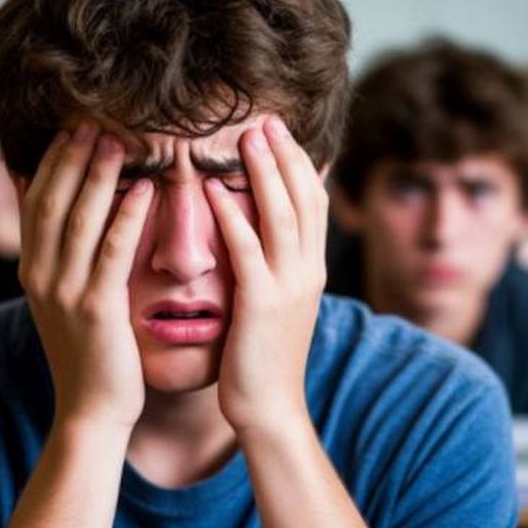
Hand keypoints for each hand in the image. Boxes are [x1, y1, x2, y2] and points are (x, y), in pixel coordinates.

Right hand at [18, 121, 154, 439]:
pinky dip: (127, 216)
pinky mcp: (97, 308)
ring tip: (118, 139)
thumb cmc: (88, 353)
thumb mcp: (62, 301)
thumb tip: (59, 219)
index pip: (36, 201)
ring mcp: (65, 292)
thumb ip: (59, 257)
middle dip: (72, 157)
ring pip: (79, 218)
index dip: (52, 161)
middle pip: (53, 200)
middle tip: (93, 119)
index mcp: (32, 271)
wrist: (91, 411)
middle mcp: (41, 276)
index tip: (71, 128)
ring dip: (99, 174)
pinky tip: (145, 189)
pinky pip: (113, 251)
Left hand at [205, 116, 327, 439]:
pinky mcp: (261, 304)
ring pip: (282, 214)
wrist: (270, 409)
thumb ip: (276, 265)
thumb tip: (263, 233)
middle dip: (286, 154)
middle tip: (266, 118)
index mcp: (312, 269)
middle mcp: (307, 271)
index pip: (313, 202)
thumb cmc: (265, 357)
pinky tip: (215, 190)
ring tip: (246, 136)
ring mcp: (288, 286)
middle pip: (303, 197)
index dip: (299, 163)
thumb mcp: (280, 304)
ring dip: (264, 171)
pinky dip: (233, 216)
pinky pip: (248, 249)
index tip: (280, 131)